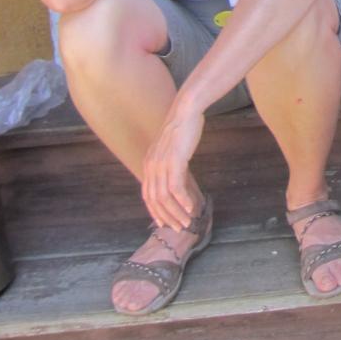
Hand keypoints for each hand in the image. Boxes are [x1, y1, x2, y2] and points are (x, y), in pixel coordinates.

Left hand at [141, 102, 204, 228]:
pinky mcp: (174, 162)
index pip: (148, 195)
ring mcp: (161, 165)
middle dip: (167, 217)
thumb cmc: (182, 129)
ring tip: (187, 222)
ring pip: (165, 198)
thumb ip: (169, 165)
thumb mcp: (171, 150)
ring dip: (176, 213)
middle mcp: (151, 167)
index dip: (155, 212)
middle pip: (155, 200)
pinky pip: (176, 188)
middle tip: (178, 228)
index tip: (165, 223)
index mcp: (148, 164)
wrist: (186, 111)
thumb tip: (175, 180)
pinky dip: (184, 201)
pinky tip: (192, 208)